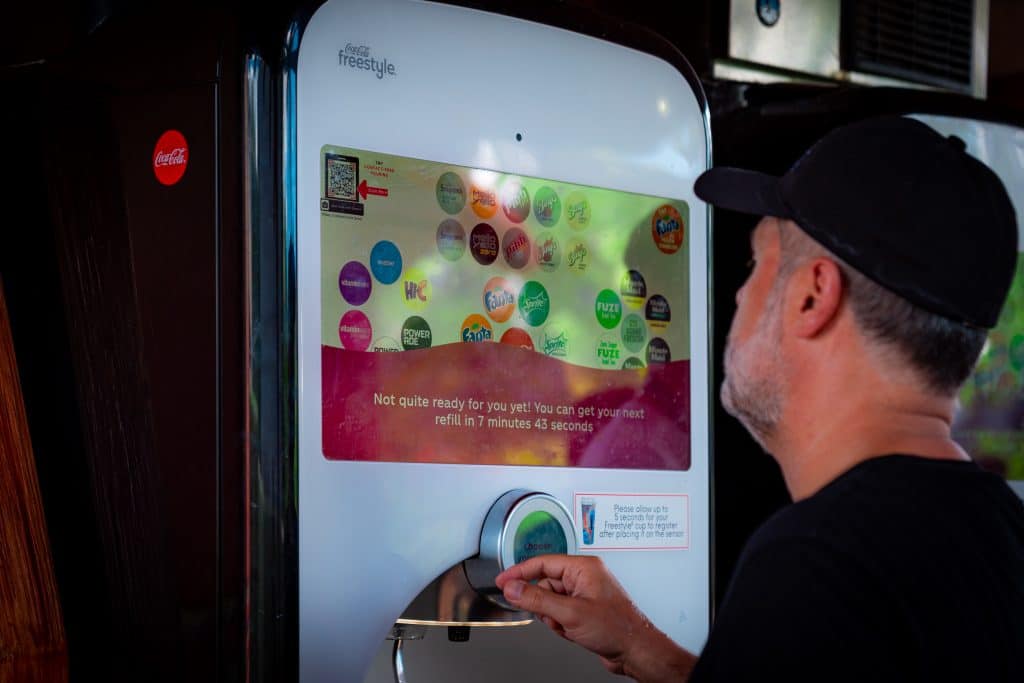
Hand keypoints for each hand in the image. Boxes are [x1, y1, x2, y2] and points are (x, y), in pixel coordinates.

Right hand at [495, 555, 695, 681]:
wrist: (636, 651)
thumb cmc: (617, 628)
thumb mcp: (570, 613)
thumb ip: (537, 599)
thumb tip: (513, 588)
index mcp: (583, 567)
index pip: (542, 563)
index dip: (519, 572)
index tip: (503, 581)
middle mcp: (584, 577)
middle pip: (544, 584)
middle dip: (545, 605)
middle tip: (553, 617)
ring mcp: (585, 593)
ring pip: (551, 601)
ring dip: (554, 618)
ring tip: (570, 627)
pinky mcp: (584, 609)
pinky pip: (560, 613)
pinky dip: (562, 625)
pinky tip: (574, 632)